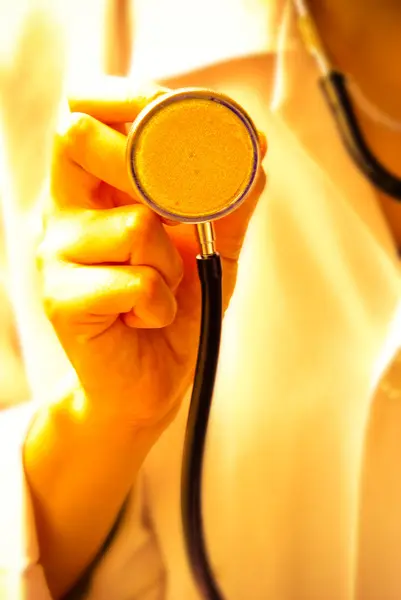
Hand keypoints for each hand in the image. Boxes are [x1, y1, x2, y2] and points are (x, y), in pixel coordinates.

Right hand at [38, 77, 266, 432]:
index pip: (87, 112)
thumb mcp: (212, 246)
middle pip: (78, 138)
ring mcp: (56, 254)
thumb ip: (229, 198)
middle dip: (143, 163)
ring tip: (162, 290)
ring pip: (135, 224)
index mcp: (96, 189)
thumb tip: (256, 149)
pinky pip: (137, 281)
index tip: (167, 108)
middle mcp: (65, 212)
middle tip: (173, 211)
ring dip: (171, 264)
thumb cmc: (175, 307)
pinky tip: (147, 319)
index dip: (127, 97)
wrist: (150, 379)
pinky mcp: (61, 299)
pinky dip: (161, 305)